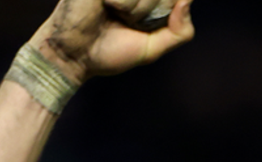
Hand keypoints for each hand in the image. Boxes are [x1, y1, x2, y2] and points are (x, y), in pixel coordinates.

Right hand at [34, 0, 194, 84]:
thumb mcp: (153, 48)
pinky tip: (105, 6)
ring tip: (115, 15)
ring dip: (137, 9)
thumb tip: (187, 1)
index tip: (147, 24)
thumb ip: (179, 31)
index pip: (171, 0)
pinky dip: (123, 3)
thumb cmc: (109, 53)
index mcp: (143, 1)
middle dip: (152, 11)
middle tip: (130, 21)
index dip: (169, 6)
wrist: (73, 56)